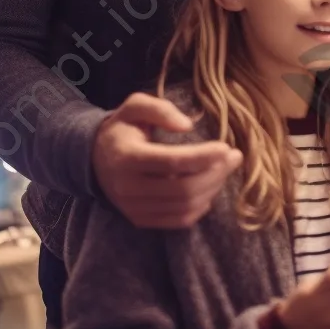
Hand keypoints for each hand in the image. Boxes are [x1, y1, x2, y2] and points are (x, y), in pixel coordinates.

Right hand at [92, 93, 242, 228]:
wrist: (95, 159)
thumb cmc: (123, 129)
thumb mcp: (135, 107)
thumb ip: (160, 109)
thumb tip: (187, 125)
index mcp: (126, 157)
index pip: (172, 162)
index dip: (203, 156)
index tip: (226, 147)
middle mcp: (128, 188)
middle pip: (184, 188)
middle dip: (216, 173)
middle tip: (234, 156)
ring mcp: (133, 208)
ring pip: (185, 206)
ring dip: (213, 188)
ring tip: (225, 169)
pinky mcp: (140, 220)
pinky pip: (179, 220)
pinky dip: (201, 207)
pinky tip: (210, 188)